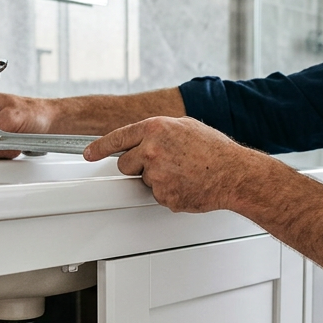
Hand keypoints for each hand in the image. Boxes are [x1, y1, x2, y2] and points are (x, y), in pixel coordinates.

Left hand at [84, 116, 261, 212]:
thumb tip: (143, 137)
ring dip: (156, 180)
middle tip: (160, 165)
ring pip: (142, 181)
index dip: (99, 147)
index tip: (88, 153)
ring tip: (181, 173)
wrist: (234, 174)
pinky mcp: (163, 195)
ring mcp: (156, 174)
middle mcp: (152, 150)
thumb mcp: (185, 127)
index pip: (118, 137)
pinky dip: (169, 193)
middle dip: (136, 167)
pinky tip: (186, 184)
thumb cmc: (214, 150)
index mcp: (156, 128)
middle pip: (124, 164)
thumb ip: (159, 131)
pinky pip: (157, 195)